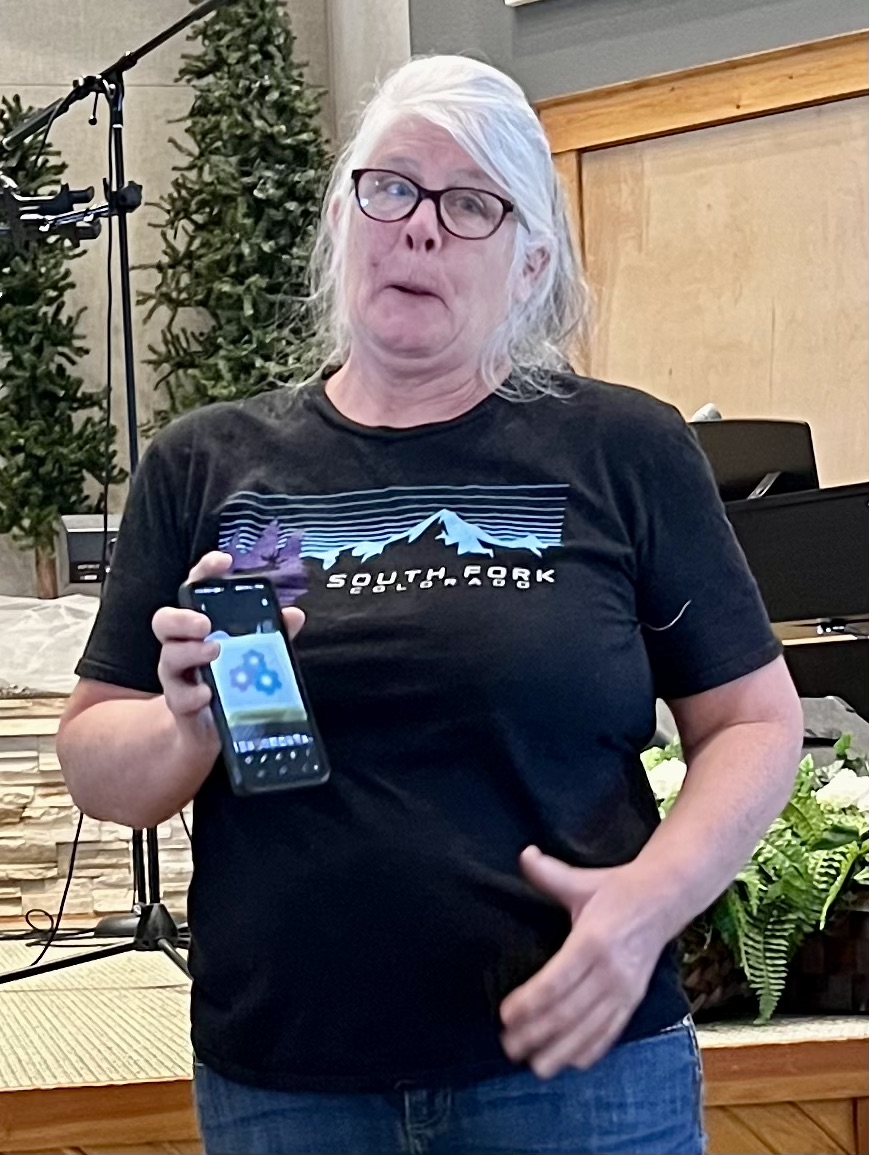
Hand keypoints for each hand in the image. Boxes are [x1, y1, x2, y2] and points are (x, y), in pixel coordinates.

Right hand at [151, 551, 305, 746]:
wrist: (210, 729)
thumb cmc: (230, 680)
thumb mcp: (252, 654)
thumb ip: (271, 634)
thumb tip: (294, 614)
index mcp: (198, 626)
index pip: (195, 590)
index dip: (205, 572)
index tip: (223, 561)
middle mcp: (180, 646)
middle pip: (164, 621)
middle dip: (183, 617)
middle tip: (205, 622)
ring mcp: (176, 676)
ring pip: (168, 658)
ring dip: (190, 652)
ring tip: (214, 650)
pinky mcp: (179, 705)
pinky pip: (178, 698)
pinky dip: (193, 694)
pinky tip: (207, 693)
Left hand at [499, 846, 667, 1075]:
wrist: (665, 898)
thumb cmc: (616, 890)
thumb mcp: (582, 881)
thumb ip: (549, 874)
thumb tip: (525, 855)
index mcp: (593, 940)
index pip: (557, 980)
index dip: (531, 1001)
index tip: (506, 1015)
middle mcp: (611, 971)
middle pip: (569, 1011)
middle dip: (537, 1033)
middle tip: (509, 1047)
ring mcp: (625, 989)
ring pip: (589, 1029)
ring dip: (562, 1050)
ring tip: (536, 1066)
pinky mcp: (634, 999)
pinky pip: (611, 1032)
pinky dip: (592, 1049)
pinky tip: (572, 1062)